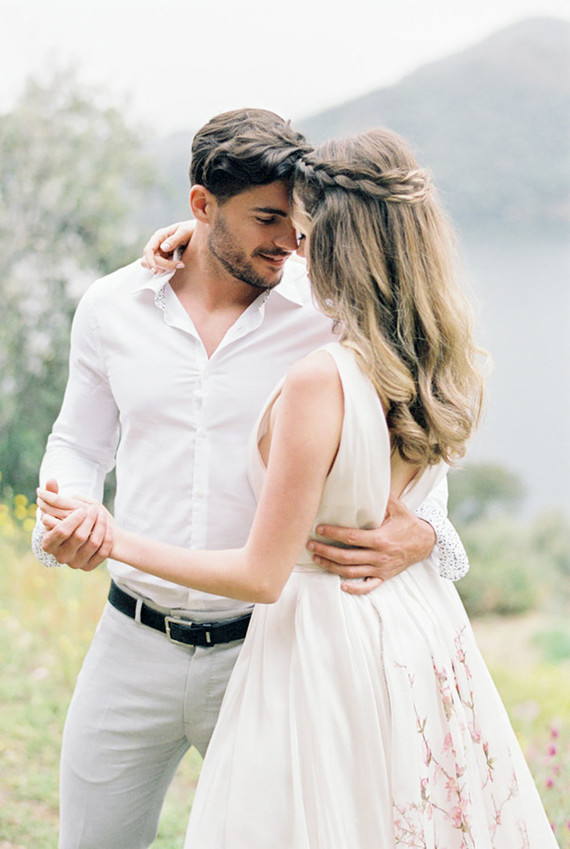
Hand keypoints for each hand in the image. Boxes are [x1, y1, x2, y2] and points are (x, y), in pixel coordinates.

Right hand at [37, 480, 112, 570]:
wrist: (90, 536)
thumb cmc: (72, 518)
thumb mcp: (64, 506)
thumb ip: (54, 494)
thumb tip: (50, 481)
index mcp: (48, 542)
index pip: (61, 531)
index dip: (73, 519)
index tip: (83, 509)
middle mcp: (60, 556)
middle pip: (79, 536)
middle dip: (90, 520)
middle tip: (94, 509)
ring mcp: (74, 564)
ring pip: (92, 543)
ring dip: (100, 526)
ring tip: (102, 514)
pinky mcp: (88, 567)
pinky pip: (102, 552)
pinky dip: (108, 538)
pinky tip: (108, 528)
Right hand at [141, 220, 195, 272]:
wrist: (201, 231)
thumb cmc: (191, 229)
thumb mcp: (184, 232)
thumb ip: (174, 240)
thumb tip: (163, 248)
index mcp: (159, 236)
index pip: (148, 251)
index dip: (150, 262)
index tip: (156, 271)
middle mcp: (157, 244)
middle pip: (151, 260)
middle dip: (163, 266)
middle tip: (181, 265)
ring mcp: (161, 251)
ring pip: (156, 264)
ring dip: (166, 268)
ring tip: (181, 265)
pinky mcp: (167, 257)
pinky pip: (163, 266)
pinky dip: (169, 269)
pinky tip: (179, 266)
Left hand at [307, 497, 435, 594]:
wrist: (425, 543)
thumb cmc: (408, 523)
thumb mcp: (397, 508)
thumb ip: (381, 498)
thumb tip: (364, 481)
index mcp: (380, 539)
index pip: (351, 538)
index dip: (333, 533)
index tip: (319, 529)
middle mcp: (379, 556)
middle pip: (346, 557)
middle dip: (326, 551)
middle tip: (310, 546)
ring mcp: (381, 569)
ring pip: (351, 572)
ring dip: (331, 567)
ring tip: (317, 559)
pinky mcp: (384, 577)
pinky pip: (367, 587)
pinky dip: (354, 589)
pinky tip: (341, 586)